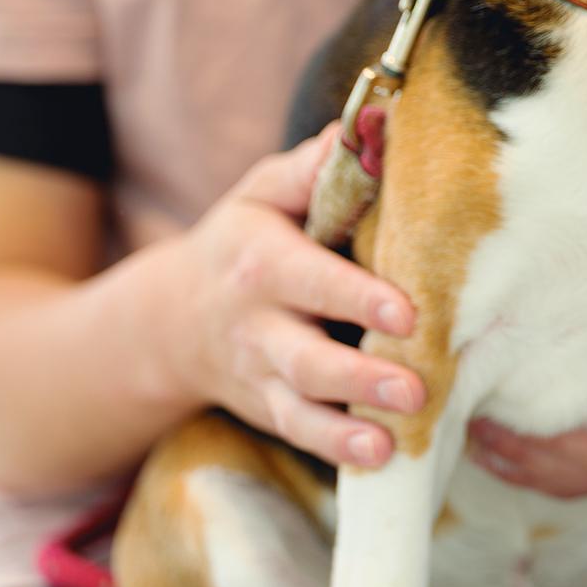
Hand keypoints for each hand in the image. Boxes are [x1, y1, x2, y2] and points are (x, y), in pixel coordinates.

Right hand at [155, 125, 425, 469]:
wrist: (172, 319)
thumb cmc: (246, 239)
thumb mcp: (266, 192)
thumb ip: (314, 167)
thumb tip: (373, 126)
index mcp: (260, 261)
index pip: (308, 279)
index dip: (355, 297)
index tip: (406, 310)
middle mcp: (254, 324)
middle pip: (304, 356)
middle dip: (358, 376)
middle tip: (414, 387)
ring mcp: (258, 373)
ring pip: (299, 406)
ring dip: (346, 427)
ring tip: (395, 438)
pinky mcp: (267, 409)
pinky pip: (298, 433)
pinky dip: (334, 450)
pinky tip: (379, 460)